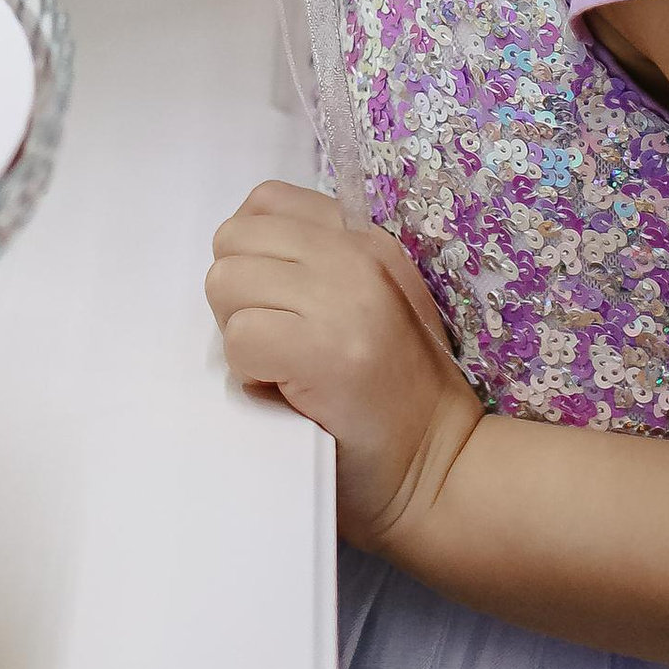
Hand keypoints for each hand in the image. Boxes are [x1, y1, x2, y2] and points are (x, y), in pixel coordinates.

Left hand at [206, 179, 480, 550]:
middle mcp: (356, 255)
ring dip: (239, 331)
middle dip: (237, 294)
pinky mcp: (326, 350)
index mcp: (365, 239)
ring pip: (226, 283)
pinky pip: (239, 337)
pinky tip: (286, 389)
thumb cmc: (396, 396)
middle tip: (276, 338)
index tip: (276, 300)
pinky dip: (247, 370)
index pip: (266, 201)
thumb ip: (317, 266)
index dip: (252, 252)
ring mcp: (343, 299)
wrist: (443, 467)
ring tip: (281, 364)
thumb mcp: (370, 303)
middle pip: (233, 239)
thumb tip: (242, 256)